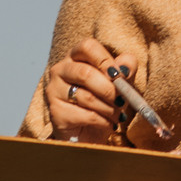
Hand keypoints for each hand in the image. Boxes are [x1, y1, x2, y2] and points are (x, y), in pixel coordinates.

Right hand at [42, 39, 176, 148]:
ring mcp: (54, 91)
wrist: (89, 133)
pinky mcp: (56, 112)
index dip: (105, 59)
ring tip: (118, 115)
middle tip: (122, 100)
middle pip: (86, 73)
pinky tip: (108, 123)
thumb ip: (125, 70)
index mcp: (75, 57)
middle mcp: (60, 70)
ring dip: (109, 108)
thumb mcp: (118, 84)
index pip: (87, 47)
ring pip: (87, 97)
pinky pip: (85, 115)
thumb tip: (125, 66)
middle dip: (109, 89)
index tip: (119, 75)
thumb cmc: (103, 103)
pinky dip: (103, 121)